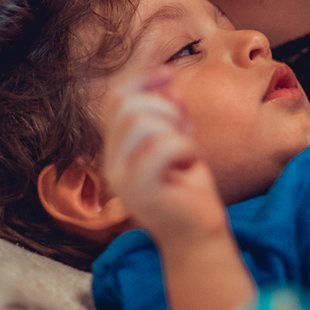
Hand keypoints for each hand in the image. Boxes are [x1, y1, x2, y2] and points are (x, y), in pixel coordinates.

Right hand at [102, 70, 229, 246]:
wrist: (198, 235)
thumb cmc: (188, 190)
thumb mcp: (178, 141)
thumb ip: (170, 114)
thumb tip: (169, 85)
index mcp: (117, 149)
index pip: (115, 100)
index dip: (142, 80)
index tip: (170, 74)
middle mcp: (111, 163)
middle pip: (128, 108)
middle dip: (165, 109)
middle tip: (184, 132)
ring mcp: (122, 179)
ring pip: (142, 123)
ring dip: (176, 130)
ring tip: (187, 152)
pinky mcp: (141, 192)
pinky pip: (160, 147)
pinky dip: (184, 147)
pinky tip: (190, 164)